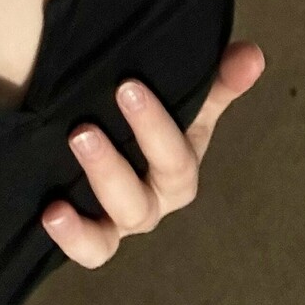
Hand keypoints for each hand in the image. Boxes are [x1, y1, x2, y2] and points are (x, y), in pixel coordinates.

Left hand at [40, 41, 264, 268]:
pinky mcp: (90, 230)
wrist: (108, 122)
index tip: (127, 88)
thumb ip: (217, 77)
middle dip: (111, 166)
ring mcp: (120, 219)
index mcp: (178, 166)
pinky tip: (51, 212)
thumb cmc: (155, 107)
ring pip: (114, 225)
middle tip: (83, 129)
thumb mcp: (184, 91)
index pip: (175, 159)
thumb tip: (253, 55)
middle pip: (141, 200)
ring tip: (67, 158)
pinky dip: (72, 237)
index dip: (155, 129)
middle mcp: (153, 199)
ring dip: (92, 195)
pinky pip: (89, 249)